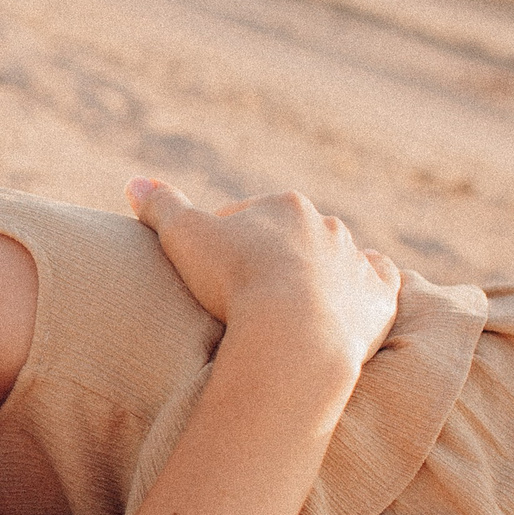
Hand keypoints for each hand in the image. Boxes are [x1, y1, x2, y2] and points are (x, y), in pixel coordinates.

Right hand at [127, 180, 399, 379]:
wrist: (294, 331)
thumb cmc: (234, 281)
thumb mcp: (183, 238)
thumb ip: (160, 206)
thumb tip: (133, 182)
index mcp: (285, 206)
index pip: (249, 218)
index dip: (226, 245)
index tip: (211, 275)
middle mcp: (329, 227)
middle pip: (294, 239)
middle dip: (274, 259)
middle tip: (247, 296)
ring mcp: (358, 263)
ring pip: (337, 261)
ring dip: (318, 276)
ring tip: (291, 309)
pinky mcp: (380, 299)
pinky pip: (378, 287)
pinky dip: (364, 292)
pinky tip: (347, 306)